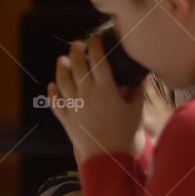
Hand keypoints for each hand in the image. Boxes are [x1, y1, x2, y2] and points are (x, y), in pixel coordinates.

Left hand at [51, 38, 144, 164]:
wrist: (108, 155)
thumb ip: (138, 91)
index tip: (95, 40)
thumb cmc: (125, 133)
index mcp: (106, 90)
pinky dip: (52, 93)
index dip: (96, 48)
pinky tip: (52, 86)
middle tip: (76, 44)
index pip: (99, 62)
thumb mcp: (136, 110)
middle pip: (78, 67)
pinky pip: (55, 103)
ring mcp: (74, 106)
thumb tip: (142, 76)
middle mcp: (87, 95)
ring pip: (63, 82)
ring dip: (61, 68)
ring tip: (63, 60)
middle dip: (76, 52)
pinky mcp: (66, 118)